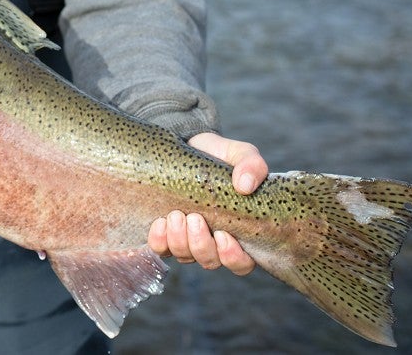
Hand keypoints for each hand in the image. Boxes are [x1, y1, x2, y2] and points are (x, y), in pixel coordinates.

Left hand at [147, 132, 266, 275]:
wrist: (188, 147)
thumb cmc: (219, 157)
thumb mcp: (240, 154)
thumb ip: (252, 166)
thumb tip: (245, 186)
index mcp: (239, 231)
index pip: (242, 263)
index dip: (233, 258)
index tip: (223, 235)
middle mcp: (213, 242)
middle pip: (210, 261)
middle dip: (201, 244)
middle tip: (194, 218)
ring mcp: (187, 240)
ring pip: (184, 257)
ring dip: (179, 241)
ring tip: (176, 215)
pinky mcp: (164, 233)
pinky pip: (160, 249)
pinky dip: (159, 241)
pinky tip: (160, 222)